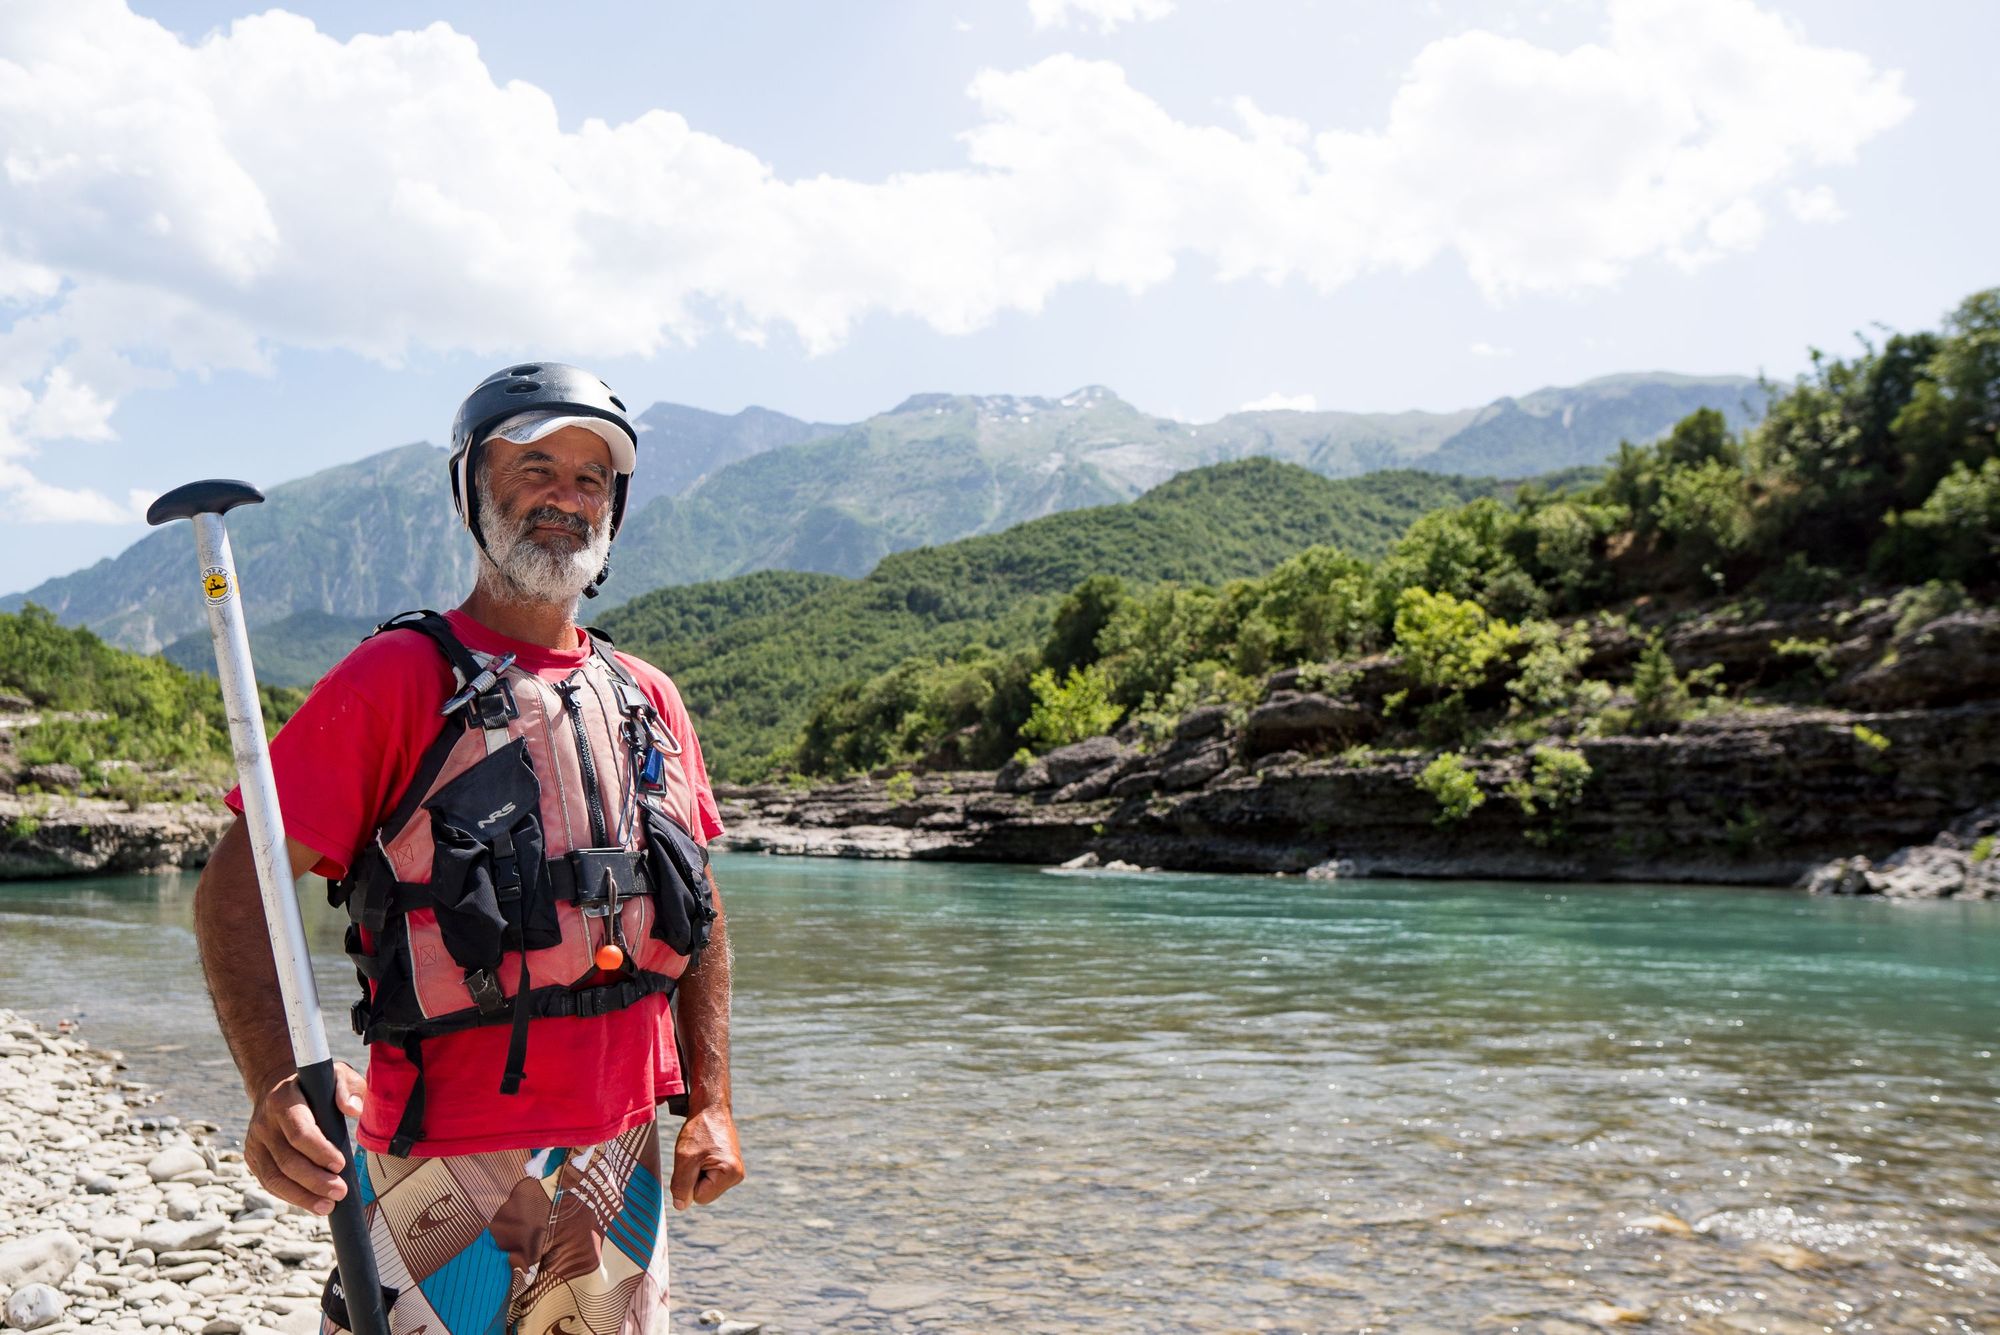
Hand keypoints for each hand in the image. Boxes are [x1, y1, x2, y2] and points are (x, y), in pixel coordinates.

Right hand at [243, 1062, 365, 1215]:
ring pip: (275, 1177)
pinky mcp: (253, 1159)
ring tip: (328, 1206)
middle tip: (341, 1192)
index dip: (320, 1152)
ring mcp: (255, 1143)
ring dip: (302, 1196)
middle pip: (287, 1160)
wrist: (277, 1089)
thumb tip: (353, 1110)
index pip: (299, 1132)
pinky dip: (291, 1196)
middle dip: (315, 1180)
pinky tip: (312, 1203)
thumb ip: (349, 1088)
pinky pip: (270, 1183)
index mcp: (283, 1101)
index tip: (341, 1165)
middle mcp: (263, 1124)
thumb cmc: (315, 1086)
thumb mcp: (336, 1076)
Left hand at [669, 1104, 743, 1209]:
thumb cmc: (699, 1129)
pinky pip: (709, 1178)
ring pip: (705, 1187)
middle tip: (696, 1154)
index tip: (693, 1159)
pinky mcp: (730, 1166)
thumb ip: (681, 1185)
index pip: (699, 1197)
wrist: (710, 1107)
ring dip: (697, 1172)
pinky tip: (705, 1152)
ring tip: (701, 1152)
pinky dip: (702, 1167)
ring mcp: (735, 1171)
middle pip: (703, 1194)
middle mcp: (737, 1175)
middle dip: (694, 1177)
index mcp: (730, 1174)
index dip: (688, 1181)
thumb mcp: (685, 1158)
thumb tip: (681, 1206)